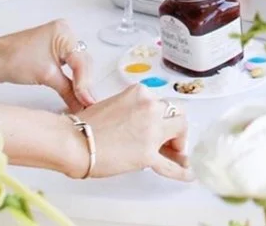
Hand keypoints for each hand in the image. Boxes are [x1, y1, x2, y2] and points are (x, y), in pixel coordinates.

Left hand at [0, 20, 93, 111]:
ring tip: (84, 102)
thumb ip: (68, 90)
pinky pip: (68, 65)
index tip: (89, 103)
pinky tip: (76, 93)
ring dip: (80, 82)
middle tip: (89, 105)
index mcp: (64, 33)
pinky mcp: (54, 50)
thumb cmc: (14, 61)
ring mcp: (60, 41)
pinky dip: (71, 79)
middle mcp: (66, 33)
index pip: (81, 61)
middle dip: (85, 84)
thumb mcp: (45, 76)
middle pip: (82, 62)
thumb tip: (82, 106)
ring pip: (77, 64)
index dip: (85, 83)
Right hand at [72, 87, 191, 179]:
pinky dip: (182, 170)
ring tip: (175, 153)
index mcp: (140, 92)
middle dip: (175, 126)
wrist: (76, 142)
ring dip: (179, 141)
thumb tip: (138, 124)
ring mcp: (151, 130)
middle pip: (176, 112)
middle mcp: (150, 106)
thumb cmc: (86, 125)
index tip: (159, 125)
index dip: (162, 116)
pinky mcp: (148, 154)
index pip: (160, 103)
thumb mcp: (114, 104)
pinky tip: (189, 172)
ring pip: (180, 130)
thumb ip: (132, 109)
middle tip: (170, 139)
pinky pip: (170, 164)